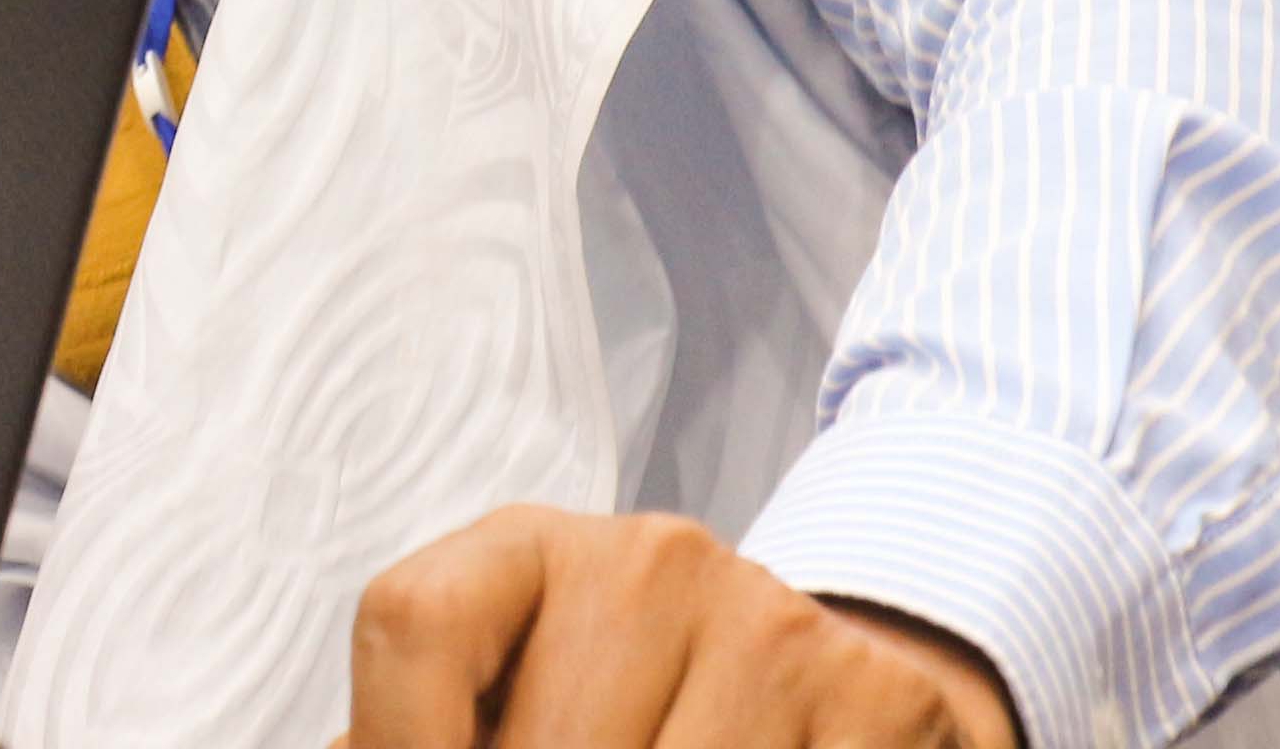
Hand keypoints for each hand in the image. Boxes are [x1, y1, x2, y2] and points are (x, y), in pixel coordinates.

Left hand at [339, 509, 1020, 748]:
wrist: (817, 684)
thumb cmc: (625, 708)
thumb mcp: (517, 695)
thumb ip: (421, 726)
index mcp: (529, 549)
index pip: (412, 620)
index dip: (399, 737)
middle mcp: (648, 559)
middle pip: (546, 746)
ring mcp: (770, 622)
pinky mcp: (880, 698)